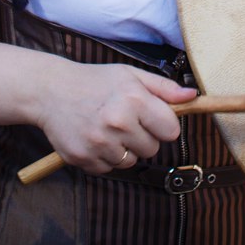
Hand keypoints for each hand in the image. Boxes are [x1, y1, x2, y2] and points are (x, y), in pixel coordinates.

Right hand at [34, 63, 195, 174]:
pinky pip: (109, 169)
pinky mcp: (84, 159)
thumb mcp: (131, 75)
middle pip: (152, 149)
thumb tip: (193, 97)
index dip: (163, 124)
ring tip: (107, 128)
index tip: (151, 117)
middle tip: (124, 120)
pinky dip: (104, 158)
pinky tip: (94, 138)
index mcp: (134, 99)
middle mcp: (117, 123)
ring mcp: (99, 143)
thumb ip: (164, 88)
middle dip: (143, 137)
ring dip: (124, 149)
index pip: (171, 131)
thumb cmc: (95, 81)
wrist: (51, 91)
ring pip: (131, 162)